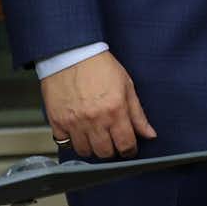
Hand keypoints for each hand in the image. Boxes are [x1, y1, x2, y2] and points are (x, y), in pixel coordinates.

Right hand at [41, 51, 157, 158]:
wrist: (71, 53)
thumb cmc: (99, 66)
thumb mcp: (126, 86)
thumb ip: (138, 114)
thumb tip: (149, 134)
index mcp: (115, 110)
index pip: (126, 144)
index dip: (130, 150)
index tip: (129, 149)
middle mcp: (94, 119)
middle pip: (105, 152)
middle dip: (112, 150)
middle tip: (112, 141)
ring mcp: (74, 122)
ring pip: (84, 151)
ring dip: (92, 148)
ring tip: (95, 137)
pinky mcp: (57, 121)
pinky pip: (64, 143)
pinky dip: (72, 141)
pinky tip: (78, 132)